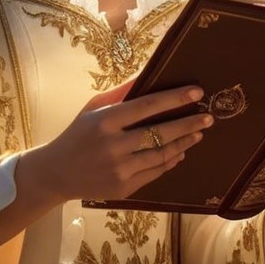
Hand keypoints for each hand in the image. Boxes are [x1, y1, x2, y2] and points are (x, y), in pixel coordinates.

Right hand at [18, 79, 211, 211]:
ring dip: (184, 143)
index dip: (175, 98)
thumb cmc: (77, 134)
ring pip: (162, 155)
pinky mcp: (124, 188)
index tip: (196, 91)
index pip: (148, 106)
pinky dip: (171, 161)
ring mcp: (120, 169)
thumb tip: (148, 75)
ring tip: (198, 134)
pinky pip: (155, 172)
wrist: (56, 173)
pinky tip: (181, 152)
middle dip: (188, 124)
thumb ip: (120, 94)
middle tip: (208, 117)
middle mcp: (114, 146)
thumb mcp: (93, 108)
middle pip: (161, 133)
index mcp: (105, 121)